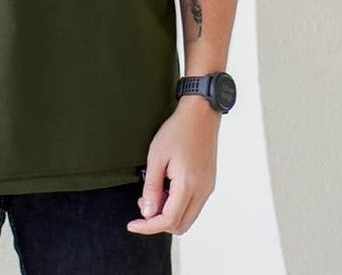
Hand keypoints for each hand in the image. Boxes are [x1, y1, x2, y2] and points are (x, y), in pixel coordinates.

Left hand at [127, 95, 220, 235]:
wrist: (201, 114)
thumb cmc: (178, 130)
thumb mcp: (157, 157)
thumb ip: (152, 188)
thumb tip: (148, 213)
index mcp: (189, 185)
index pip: (168, 220)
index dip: (148, 227)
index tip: (132, 225)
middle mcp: (202, 191)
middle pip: (180, 225)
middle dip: (158, 221)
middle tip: (143, 203)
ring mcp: (207, 188)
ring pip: (187, 216)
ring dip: (168, 212)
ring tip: (154, 191)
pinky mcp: (208, 183)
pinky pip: (193, 205)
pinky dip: (177, 204)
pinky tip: (166, 186)